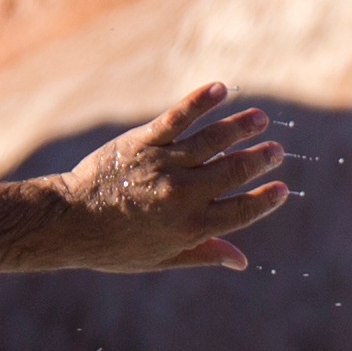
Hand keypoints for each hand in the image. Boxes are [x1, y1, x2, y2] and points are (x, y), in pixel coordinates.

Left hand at [57, 80, 290, 270]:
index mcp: (190, 227)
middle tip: (275, 150)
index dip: (264, 199)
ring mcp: (164, 166)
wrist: (69, 222)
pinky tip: (220, 90)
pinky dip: (200, 102)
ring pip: (212, 141)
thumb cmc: (114, 246)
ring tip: (260, 118)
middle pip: (233, 172)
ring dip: (240, 127)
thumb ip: (203, 254)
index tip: (282, 189)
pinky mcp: (143, 143)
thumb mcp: (161, 259)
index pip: (240, 211)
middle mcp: (182, 195)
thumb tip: (242, 260)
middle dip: (259, 160)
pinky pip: (177, 119)